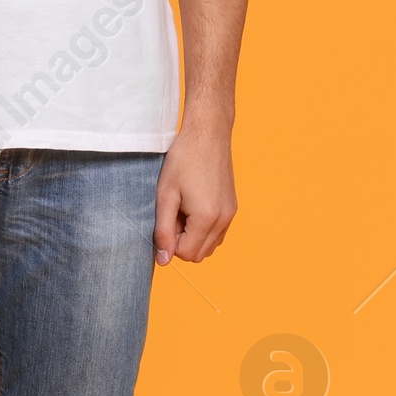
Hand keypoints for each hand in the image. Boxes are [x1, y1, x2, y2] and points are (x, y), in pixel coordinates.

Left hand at [154, 120, 237, 264]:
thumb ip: (163, 231)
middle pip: (198, 255)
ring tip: (184, 208)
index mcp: (207, 218)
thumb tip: (163, 261)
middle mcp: (224, 220)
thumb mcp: (165, 195)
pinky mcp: (232, 208)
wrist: (207, 134)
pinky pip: (217, 234)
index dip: (170, 241)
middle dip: (182, 241)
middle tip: (174, 213)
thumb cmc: (183, 160)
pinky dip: (203, 229)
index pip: (185, 254)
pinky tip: (194, 206)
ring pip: (209, 247)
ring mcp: (231, 215)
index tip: (166, 218)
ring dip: (193, 236)